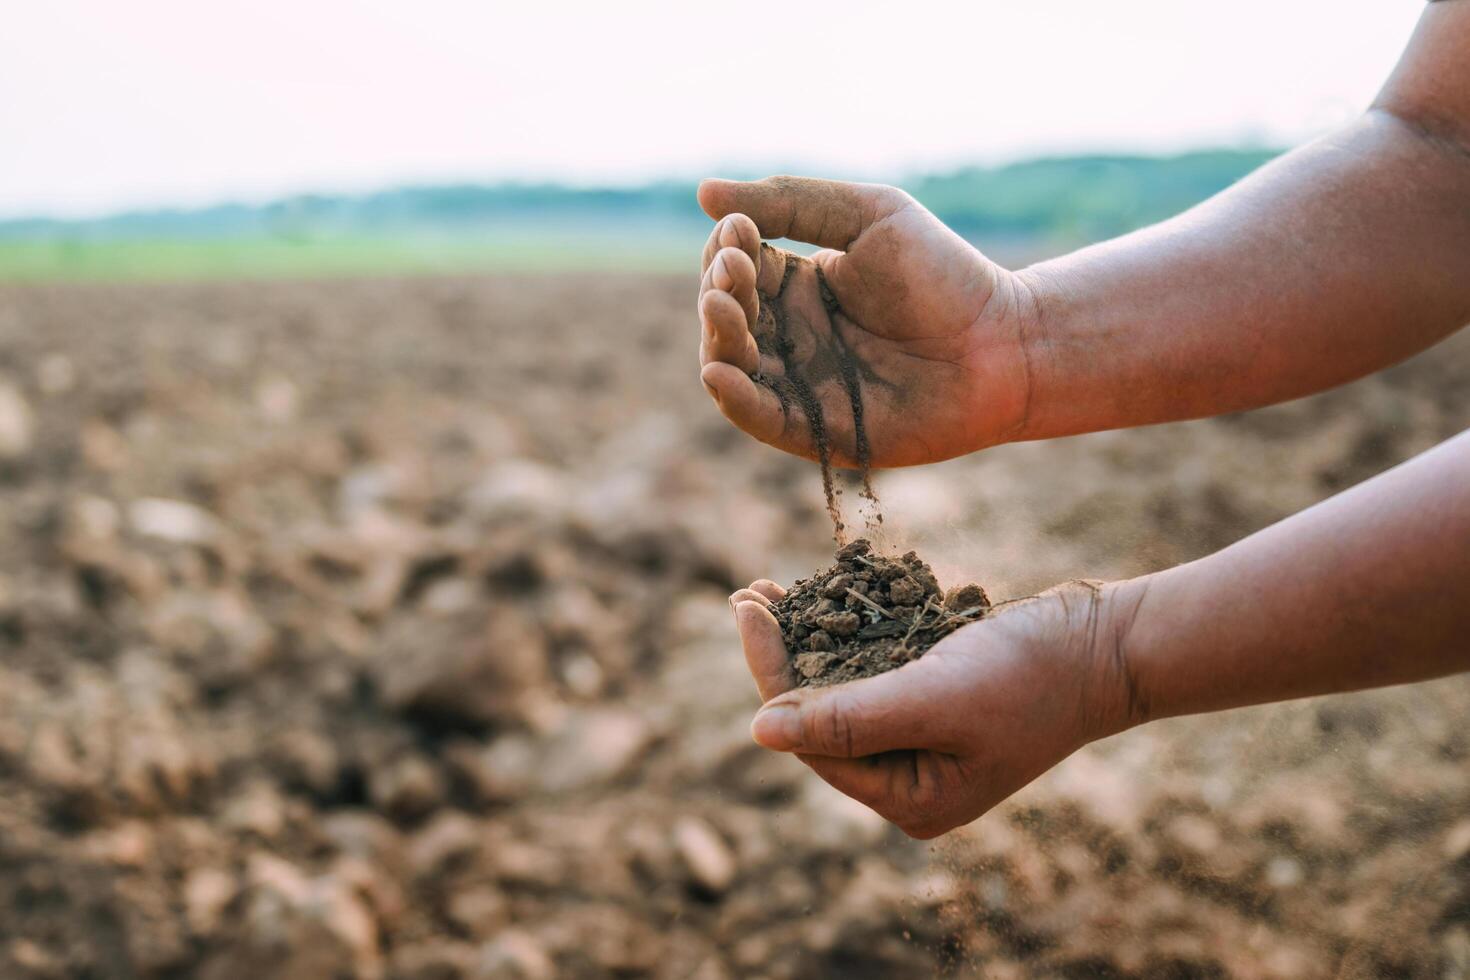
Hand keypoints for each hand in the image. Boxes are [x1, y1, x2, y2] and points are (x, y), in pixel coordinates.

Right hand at [696, 176, 1036, 467]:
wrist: (1003, 344)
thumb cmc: (944, 275)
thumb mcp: (868, 217)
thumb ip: (791, 202)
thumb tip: (702, 192)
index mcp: (800, 285)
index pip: (737, 266)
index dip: (727, 249)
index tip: (742, 230)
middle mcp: (792, 336)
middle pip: (724, 315)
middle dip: (718, 290)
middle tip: (736, 270)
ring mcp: (801, 384)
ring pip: (731, 365)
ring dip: (718, 337)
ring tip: (724, 308)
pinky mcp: (815, 430)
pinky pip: (759, 417)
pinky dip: (733, 399)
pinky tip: (718, 372)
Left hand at [729, 578, 1143, 838]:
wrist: (1112, 643)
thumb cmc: (1031, 675)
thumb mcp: (933, 698)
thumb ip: (848, 719)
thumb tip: (757, 732)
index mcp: (909, 800)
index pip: (813, 739)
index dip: (770, 675)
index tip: (744, 611)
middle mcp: (911, 779)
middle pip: (820, 718)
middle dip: (781, 655)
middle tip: (746, 594)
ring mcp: (925, 740)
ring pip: (842, 689)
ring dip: (805, 639)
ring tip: (766, 591)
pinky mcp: (937, 700)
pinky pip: (874, 669)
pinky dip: (845, 633)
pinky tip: (817, 597)